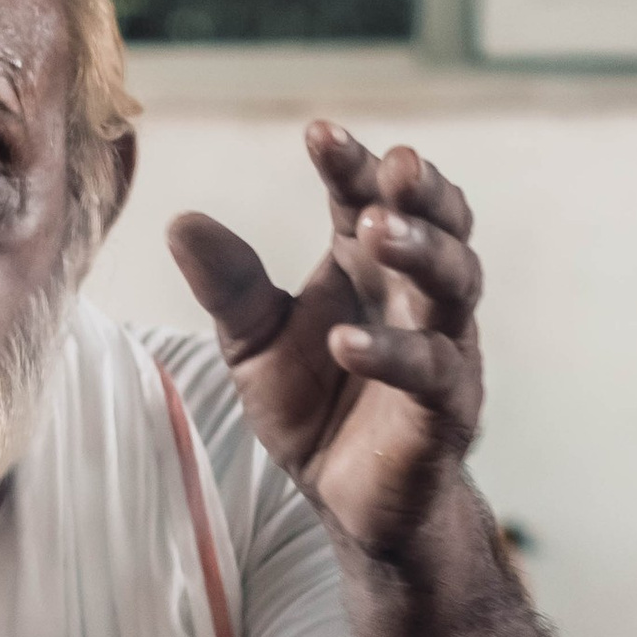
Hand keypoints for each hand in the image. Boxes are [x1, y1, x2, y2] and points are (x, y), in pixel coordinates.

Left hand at [167, 129, 483, 560]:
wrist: (350, 503)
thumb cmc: (315, 410)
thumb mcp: (256, 344)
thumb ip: (230, 287)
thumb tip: (181, 221)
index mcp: (369, 267)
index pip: (369, 196)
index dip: (351, 163)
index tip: (319, 133)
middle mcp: (416, 295)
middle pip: (441, 223)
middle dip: (419, 191)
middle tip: (391, 166)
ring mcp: (441, 348)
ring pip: (455, 282)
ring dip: (420, 249)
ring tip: (372, 229)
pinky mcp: (445, 409)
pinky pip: (430, 370)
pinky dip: (391, 350)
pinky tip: (345, 340)